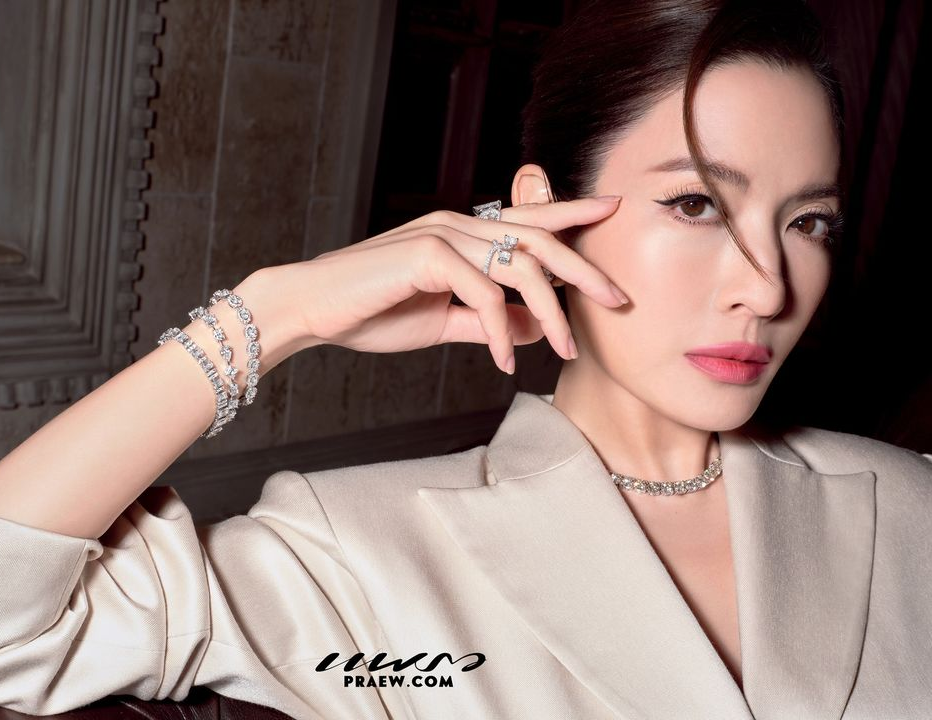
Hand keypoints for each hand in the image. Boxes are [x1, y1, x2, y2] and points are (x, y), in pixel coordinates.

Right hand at [276, 197, 624, 373]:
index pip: (529, 217)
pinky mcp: (427, 253)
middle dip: (583, 268)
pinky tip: (505, 361)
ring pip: (519, 266)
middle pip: (539, 238)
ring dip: (550, 312)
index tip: (612, 210)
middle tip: (618, 298)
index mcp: (463, 233)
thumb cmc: (371, 312)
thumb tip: (534, 330)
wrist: (313, 310)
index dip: (572, 212)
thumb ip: (487, 322)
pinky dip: (501, 330)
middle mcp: (459, 224)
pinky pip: (483, 293)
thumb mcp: (442, 321)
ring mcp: (443, 234)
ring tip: (566, 349)